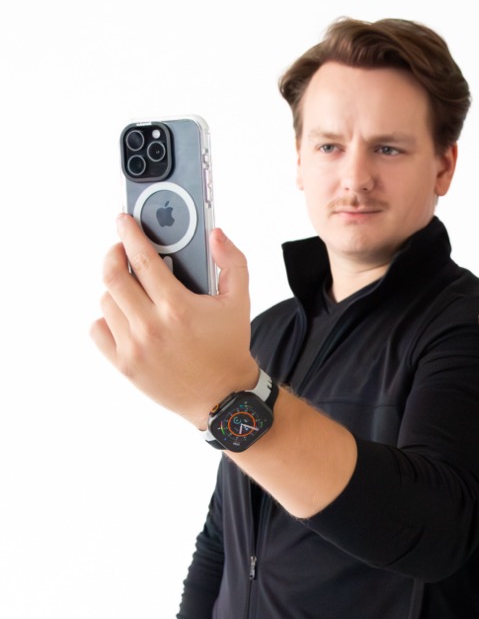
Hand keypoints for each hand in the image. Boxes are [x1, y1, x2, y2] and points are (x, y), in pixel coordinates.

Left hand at [91, 216, 257, 428]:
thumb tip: (215, 234)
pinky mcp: (124, 365)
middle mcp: (151, 327)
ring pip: (106, 301)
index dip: (129, 234)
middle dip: (113, 254)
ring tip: (131, 289)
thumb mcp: (239, 301)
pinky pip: (98, 329)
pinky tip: (124, 316)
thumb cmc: (229, 347)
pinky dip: (107, 318)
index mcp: (178, 307)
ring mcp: (135, 347)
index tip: (123, 220)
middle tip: (120, 249)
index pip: (142, 259)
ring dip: (116, 289)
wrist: (223, 398)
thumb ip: (231, 261)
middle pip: (113, 276)